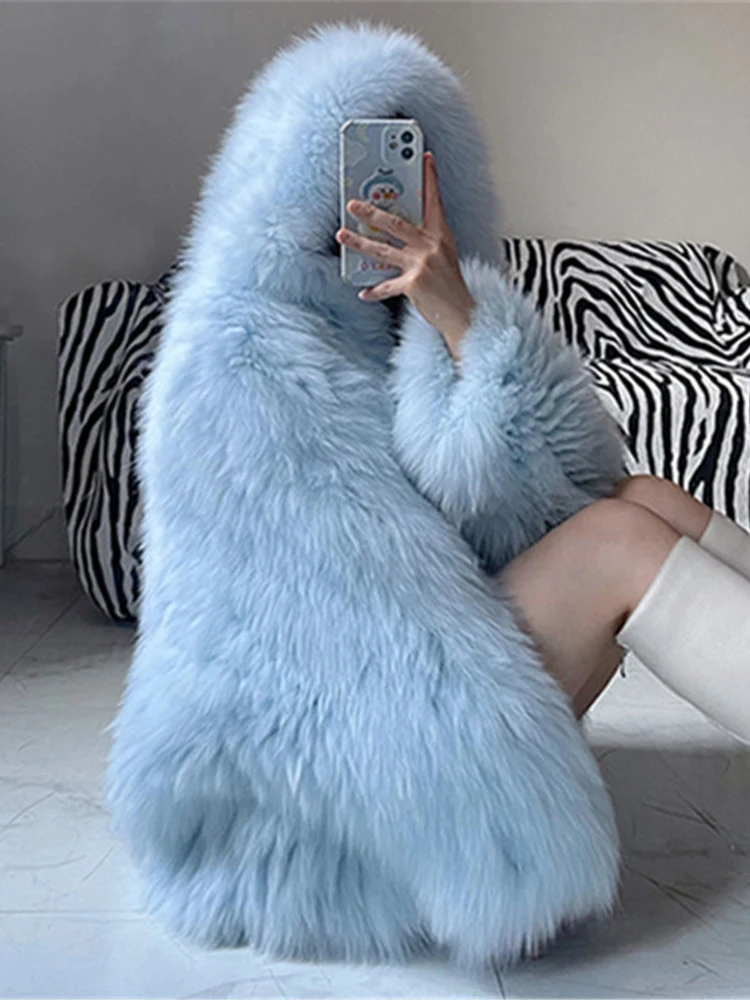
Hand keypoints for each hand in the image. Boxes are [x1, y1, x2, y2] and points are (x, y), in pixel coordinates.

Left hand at [335, 151, 474, 360]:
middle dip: (371, 212)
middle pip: (396, 223)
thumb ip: (426, 240)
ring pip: (383, 250)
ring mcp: (421, 265)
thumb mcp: (445, 255)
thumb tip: (399, 231)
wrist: (462, 313)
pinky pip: (386, 286)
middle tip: (353, 204)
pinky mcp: (413, 284)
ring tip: (343, 235)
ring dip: (359, 242)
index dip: (430, 178)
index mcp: (441, 235)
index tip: (425, 158)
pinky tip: (363, 291)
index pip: (434, 201)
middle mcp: (431, 246)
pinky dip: (374, 290)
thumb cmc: (451, 285)